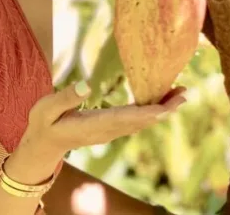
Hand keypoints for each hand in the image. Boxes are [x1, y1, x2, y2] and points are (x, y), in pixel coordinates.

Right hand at [19, 81, 186, 158]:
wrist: (44, 144)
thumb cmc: (43, 123)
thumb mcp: (45, 109)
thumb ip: (64, 98)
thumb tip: (85, 85)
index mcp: (94, 124)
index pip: (128, 118)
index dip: (150, 111)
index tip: (169, 105)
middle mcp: (107, 131)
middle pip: (142, 121)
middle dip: (165, 108)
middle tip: (185, 92)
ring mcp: (110, 132)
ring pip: (142, 121)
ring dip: (162, 109)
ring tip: (179, 93)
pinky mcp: (111, 129)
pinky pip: (136, 120)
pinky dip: (151, 111)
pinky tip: (160, 101)